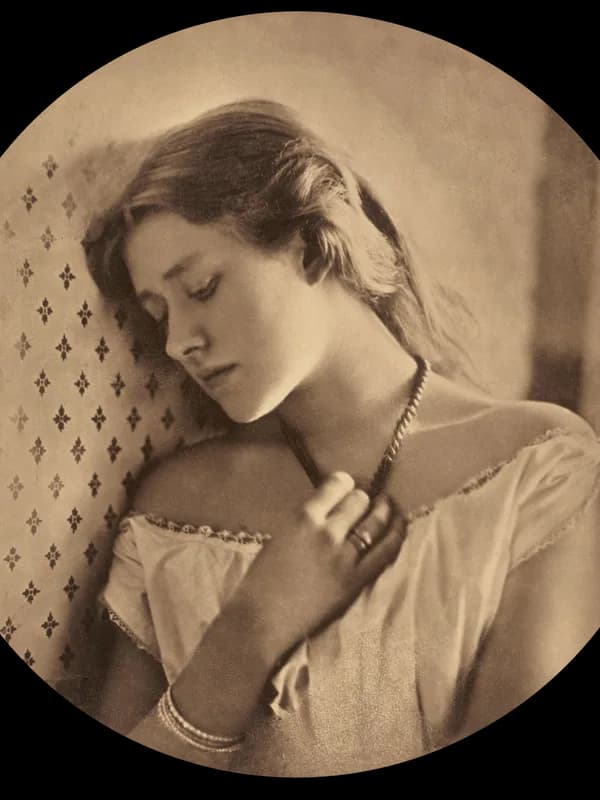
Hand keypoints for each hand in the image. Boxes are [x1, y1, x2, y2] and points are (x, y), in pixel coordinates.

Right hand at [228, 471, 405, 660]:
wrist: (262, 619)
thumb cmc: (263, 577)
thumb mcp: (281, 533)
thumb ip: (307, 518)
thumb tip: (332, 507)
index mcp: (303, 516)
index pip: (336, 485)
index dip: (345, 483)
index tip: (348, 485)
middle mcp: (327, 531)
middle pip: (359, 501)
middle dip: (363, 497)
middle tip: (365, 499)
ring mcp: (345, 556)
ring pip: (375, 521)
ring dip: (384, 509)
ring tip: (388, 504)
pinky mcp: (356, 579)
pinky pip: (385, 551)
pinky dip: (396, 534)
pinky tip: (400, 524)